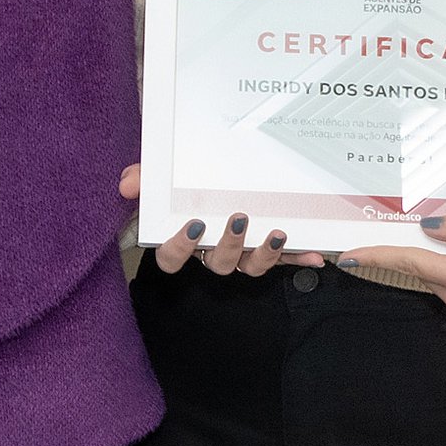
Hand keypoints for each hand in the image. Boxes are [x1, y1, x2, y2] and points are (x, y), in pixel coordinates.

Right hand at [119, 169, 320, 276]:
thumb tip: (128, 184)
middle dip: (229, 246)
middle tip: (238, 220)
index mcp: (182, 240)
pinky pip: (283, 261)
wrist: (212, 179)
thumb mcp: (160, 177)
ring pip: (250, 268)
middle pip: (217, 264)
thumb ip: (144, 177)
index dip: (181, 247)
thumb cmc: (180, 184)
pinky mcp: (267, 251)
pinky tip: (317, 256)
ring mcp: (241, 254)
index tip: (194, 225)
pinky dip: (299, 259)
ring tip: (277, 234)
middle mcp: (211, 253)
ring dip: (265, 255)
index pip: (171, 258)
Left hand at [341, 214, 445, 339]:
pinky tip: (442, 245)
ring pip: (434, 273)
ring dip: (419, 255)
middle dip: (394, 251)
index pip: (409, 262)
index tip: (348, 254)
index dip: (376, 255)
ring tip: (404, 230)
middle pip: (417, 268)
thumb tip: (429, 226)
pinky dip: (441, 262)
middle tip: (372, 228)